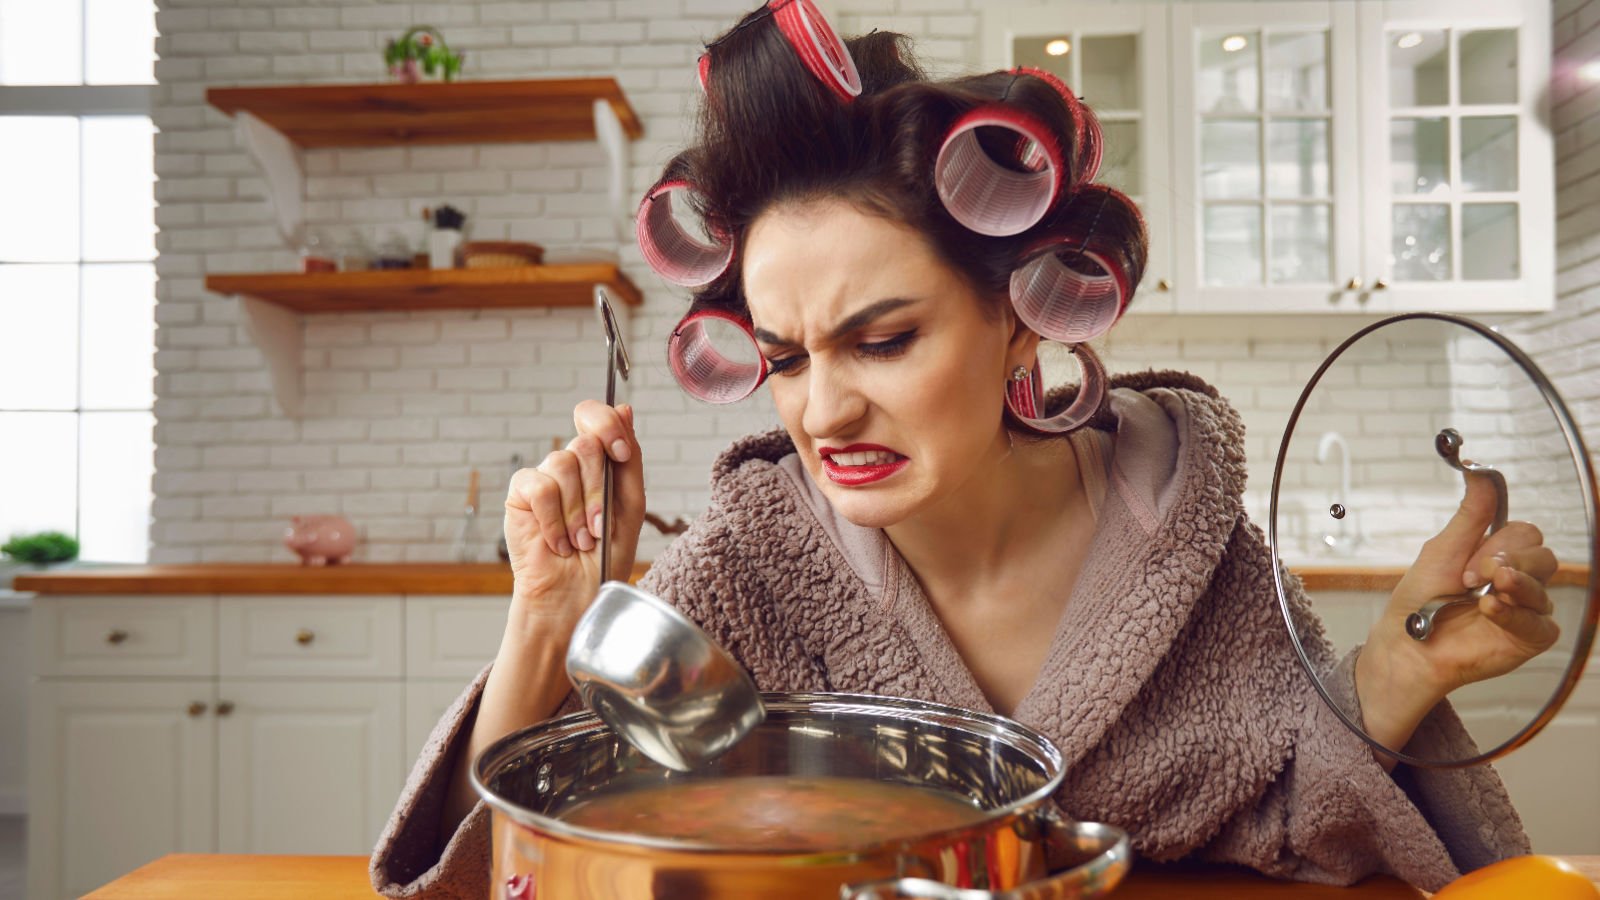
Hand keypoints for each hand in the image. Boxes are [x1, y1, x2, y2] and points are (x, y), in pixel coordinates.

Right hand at [504, 400, 644, 624]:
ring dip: (578, 512)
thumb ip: (629, 458)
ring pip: (562, 464)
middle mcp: (568, 465)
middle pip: (584, 444)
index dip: (607, 426)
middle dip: (598, 490)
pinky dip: (554, 520)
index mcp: (597, 463)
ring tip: (580, 541)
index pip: (593, 416)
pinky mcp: (520, 495)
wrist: (577, 595)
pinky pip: (540, 487)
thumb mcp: (630, 505)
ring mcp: (543, 478)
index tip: (621, 455)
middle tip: (599, 527)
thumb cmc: (605, 556)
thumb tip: (624, 408)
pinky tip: (558, 543)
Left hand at [1356, 470, 1559, 748]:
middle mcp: (1519, 579)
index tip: (1468, 562)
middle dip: (1507, 562)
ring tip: (1482, 594)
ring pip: (1545, 587)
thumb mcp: (1443, 549)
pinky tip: (1490, 611)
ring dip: (1513, 586)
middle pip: (1544, 556)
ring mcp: (1527, 609)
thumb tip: (1478, 470)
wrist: (1409, 643)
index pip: (1527, 534)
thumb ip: (1471, 515)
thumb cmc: (1422, 598)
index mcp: (1501, 555)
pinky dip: (1515, 614)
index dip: (1501, 544)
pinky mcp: (1530, 637)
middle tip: (1470, 578)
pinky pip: (1542, 622)